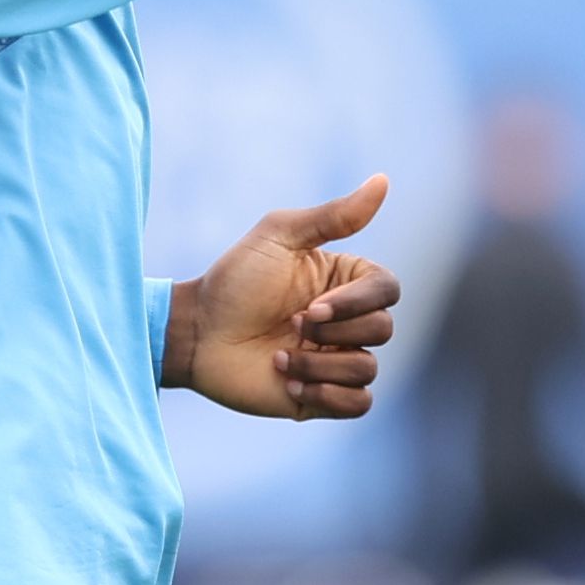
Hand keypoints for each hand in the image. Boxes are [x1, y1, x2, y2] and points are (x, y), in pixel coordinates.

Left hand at [164, 174, 401, 421]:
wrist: (196, 333)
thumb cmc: (234, 281)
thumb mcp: (280, 236)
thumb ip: (335, 215)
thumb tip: (384, 180)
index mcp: (346, 282)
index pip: (388, 291)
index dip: (357, 302)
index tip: (309, 305)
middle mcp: (347, 322)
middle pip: (384, 330)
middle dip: (334, 330)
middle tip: (290, 324)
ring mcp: (336, 360)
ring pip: (368, 369)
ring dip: (320, 365)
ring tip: (279, 359)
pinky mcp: (322, 397)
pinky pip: (359, 404)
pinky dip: (328, 395)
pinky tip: (289, 384)